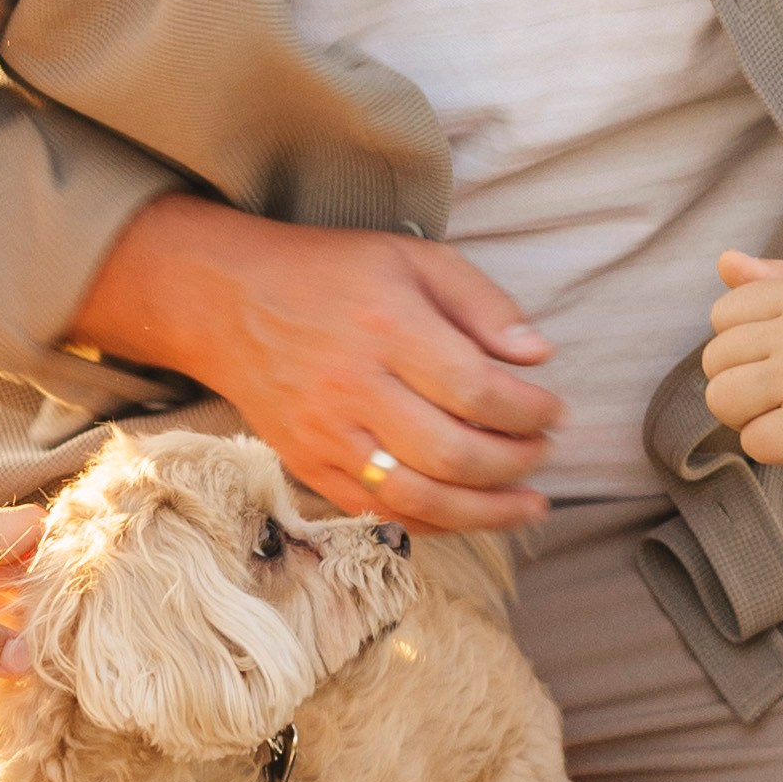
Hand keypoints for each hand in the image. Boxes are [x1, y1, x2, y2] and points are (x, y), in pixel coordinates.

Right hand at [71, 196, 560, 532]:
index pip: (475, 389)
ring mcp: (327, 435)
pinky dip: (434, 523)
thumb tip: (538, 356)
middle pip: (452, 452)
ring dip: (486, 511)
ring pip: (419, 499)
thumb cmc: (332, 273)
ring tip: (528, 503)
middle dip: (515, 462)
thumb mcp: (414, 258)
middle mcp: (355, 388)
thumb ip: (482, 303)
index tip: (556, 410)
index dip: (528, 411)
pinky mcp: (309, 465)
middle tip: (544, 450)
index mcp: (387, 327)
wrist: (227, 301)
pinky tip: (471, 514)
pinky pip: (380, 512)